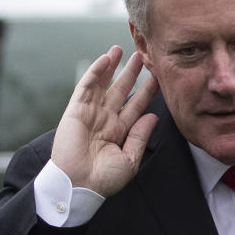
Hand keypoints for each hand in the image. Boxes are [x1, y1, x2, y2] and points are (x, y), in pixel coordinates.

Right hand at [51, 46, 158, 196]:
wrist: (78, 185)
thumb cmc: (103, 180)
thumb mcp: (129, 160)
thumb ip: (140, 137)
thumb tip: (153, 116)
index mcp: (119, 132)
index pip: (136, 106)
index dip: (147, 91)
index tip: (158, 76)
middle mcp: (105, 119)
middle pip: (121, 90)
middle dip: (131, 73)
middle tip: (141, 56)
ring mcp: (90, 113)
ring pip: (103, 84)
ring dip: (112, 67)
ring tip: (121, 49)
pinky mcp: (76, 110)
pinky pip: (86, 87)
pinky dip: (95, 72)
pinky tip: (105, 59)